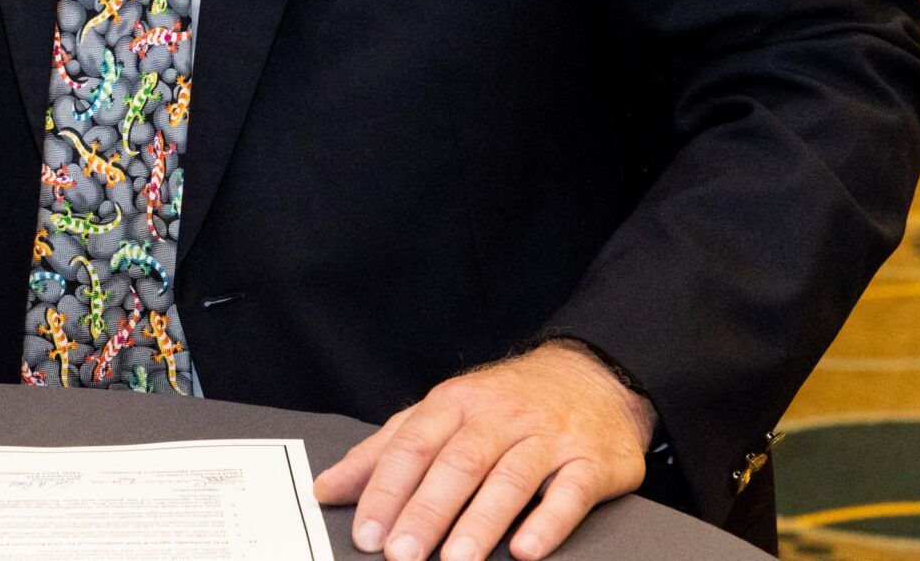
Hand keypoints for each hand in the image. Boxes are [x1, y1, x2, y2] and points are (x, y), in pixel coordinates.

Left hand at [313, 342, 656, 560]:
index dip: (386, 490)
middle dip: (426, 512)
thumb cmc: (502, 405)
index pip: (412, 446)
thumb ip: (384, 451)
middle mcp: (498, 417)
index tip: (366, 533)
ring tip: (456, 560)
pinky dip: (548, 521)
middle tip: (401, 554)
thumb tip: (327, 488)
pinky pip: (570, 492)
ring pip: (509, 479)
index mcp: (454, 403)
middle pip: (457, 464)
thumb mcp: (439, 414)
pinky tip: (526, 550)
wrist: (592, 378)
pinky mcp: (590, 462)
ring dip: (480, 522)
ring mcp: (546, 438)